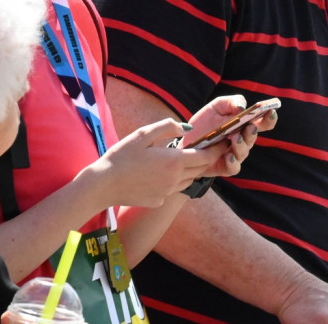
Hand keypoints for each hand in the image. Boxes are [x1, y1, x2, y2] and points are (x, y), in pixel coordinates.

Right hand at [87, 118, 221, 207]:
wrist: (102, 185)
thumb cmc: (121, 156)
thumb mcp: (143, 134)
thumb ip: (167, 127)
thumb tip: (187, 128)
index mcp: (174, 162)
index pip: (206, 156)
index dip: (217, 149)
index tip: (224, 141)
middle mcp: (175, 179)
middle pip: (200, 169)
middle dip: (206, 158)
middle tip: (208, 147)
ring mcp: (167, 192)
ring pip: (189, 179)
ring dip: (191, 169)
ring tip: (184, 158)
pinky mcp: (159, 200)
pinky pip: (173, 188)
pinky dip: (174, 180)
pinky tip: (160, 173)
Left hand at [184, 95, 278, 177]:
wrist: (186, 140)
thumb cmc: (204, 122)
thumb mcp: (216, 106)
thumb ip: (231, 102)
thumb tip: (242, 107)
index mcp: (244, 124)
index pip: (263, 122)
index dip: (269, 118)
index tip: (271, 112)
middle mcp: (243, 139)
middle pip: (253, 137)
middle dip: (253, 132)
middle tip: (249, 127)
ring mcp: (235, 154)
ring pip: (244, 152)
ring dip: (242, 145)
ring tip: (235, 139)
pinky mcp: (225, 167)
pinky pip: (233, 168)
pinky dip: (233, 163)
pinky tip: (228, 156)